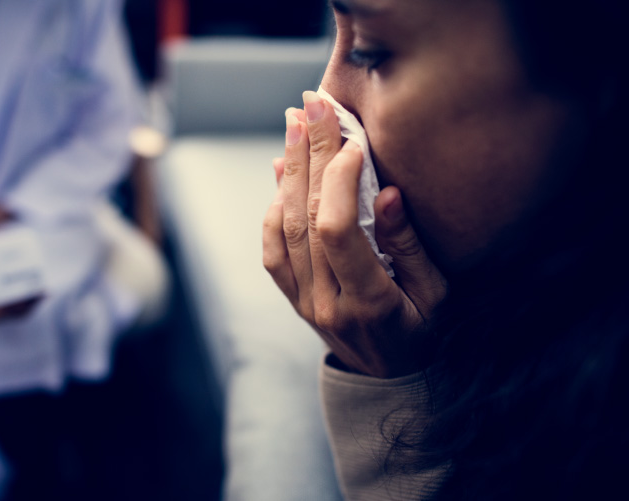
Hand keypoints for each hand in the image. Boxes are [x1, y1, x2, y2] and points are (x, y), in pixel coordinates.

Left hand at [262, 92, 447, 377]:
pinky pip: (271, 248)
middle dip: (308, 156)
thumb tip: (385, 192)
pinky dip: (275, 205)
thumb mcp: (436, 294)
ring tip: (294, 125)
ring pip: (283, 229)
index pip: (337, 231)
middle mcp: (325, 303)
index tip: (352, 140)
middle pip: (305, 219)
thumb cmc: (423, 331)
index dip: (339, 180)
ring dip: (288, 172)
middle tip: (310, 106)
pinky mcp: (292, 297)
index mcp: (367, 303)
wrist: (388, 377)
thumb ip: (408, 245)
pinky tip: (282, 171)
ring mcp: (302, 301)